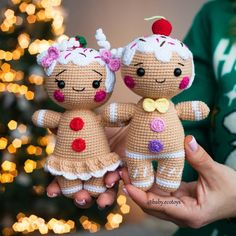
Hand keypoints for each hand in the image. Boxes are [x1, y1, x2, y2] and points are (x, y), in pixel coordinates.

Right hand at [46, 127, 126, 208]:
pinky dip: (114, 184)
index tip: (52, 192)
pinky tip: (111, 180)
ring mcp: (105, 173)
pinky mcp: (120, 170)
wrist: (118, 118)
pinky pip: (118, 182)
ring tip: (101, 202)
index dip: (57, 188)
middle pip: (82, 192)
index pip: (64, 181)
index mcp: (76, 165)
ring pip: (101, 193)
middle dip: (80, 197)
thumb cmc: (96, 122)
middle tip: (80, 197)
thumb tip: (41, 120)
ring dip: (100, 199)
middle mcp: (90, 172)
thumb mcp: (78, 123)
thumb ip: (61, 123)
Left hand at [121, 136, 235, 227]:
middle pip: (151, 205)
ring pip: (154, 200)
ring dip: (141, 186)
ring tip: (128, 170)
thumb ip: (200, 158)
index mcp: (190, 214)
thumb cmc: (232, 189)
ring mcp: (179, 209)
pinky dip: (151, 183)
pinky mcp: (179, 201)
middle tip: (123, 172)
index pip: (159, 206)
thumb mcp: (217, 173)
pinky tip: (143, 171)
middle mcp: (181, 214)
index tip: (126, 184)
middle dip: (136, 189)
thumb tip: (187, 140)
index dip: (140, 196)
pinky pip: (161, 193)